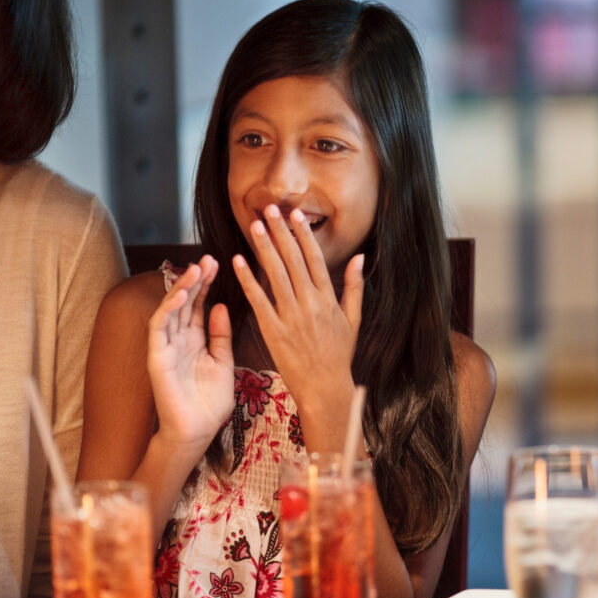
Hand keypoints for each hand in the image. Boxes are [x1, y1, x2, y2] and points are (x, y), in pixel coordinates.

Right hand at [147, 256, 234, 450]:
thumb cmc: (209, 402)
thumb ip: (221, 335)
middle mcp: (179, 340)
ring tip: (195, 269)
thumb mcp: (223, 362)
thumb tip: (220, 306)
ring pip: (170, 310)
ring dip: (181, 288)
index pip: (199, 305)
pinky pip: (159, 328)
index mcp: (196, 340)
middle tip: (207, 259)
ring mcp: (166, 347)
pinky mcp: (156, 357)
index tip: (218, 263)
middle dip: (195, 280)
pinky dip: (168, 310)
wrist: (197, 431)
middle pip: (185, 302)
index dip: (206, 284)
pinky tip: (181, 296)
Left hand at [233, 205, 364, 449]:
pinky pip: (258, 299)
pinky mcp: (273, 331)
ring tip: (254, 226)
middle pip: (293, 260)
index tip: (295, 215)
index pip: (315, 259)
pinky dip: (248, 279)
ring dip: (264, 248)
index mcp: (329, 299)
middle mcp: (310, 304)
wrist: (325, 387)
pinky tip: (238, 261)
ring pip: (275, 274)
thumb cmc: (339, 355)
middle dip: (280, 233)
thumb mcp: (353, 319)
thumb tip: (360, 257)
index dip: (303, 235)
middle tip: (269, 209)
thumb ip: (355, 286)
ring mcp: (291, 316)